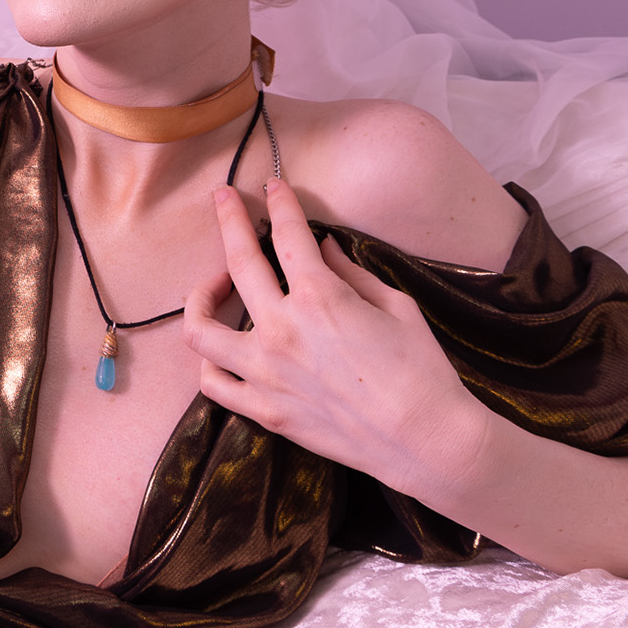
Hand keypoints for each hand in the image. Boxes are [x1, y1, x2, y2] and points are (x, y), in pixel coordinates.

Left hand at [183, 178, 488, 498]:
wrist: (427, 442)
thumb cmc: (422, 371)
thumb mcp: (395, 307)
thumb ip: (350, 272)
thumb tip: (322, 248)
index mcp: (319, 298)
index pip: (287, 234)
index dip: (280, 203)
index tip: (273, 186)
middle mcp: (281, 331)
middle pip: (237, 261)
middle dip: (228, 219)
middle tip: (223, 197)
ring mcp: (265, 374)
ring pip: (200, 328)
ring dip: (201, 297)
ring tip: (215, 285)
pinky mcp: (263, 412)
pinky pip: (213, 383)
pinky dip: (211, 361)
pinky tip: (224, 346)